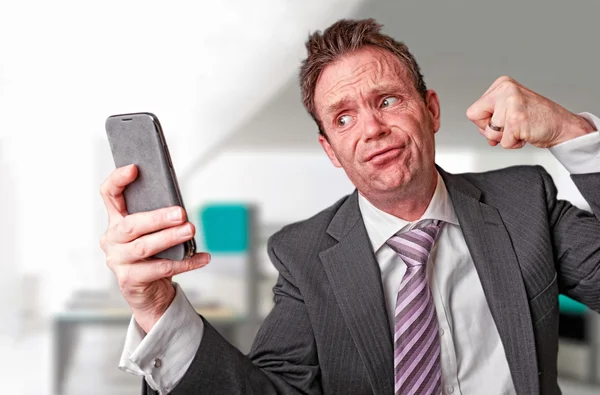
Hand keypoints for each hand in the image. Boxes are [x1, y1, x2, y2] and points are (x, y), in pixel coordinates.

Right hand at [99, 164, 210, 332]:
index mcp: (116, 221)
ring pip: (144, 247)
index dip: (118, 180)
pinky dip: (185, 262)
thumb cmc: (154, 256)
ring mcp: (118, 260)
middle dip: (158, 218)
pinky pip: (160, 269)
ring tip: (190, 231)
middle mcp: (112, 239)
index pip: (109, 195)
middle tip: (181, 213)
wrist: (151, 292)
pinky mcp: (129, 280)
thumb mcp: (154, 233)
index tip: (135, 169)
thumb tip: (180, 207)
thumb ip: (159, 218)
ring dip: (170, 238)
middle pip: (131, 225)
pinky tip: (201, 257)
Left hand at [466, 76, 594, 147]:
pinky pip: (503, 142)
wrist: (562, 125)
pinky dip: (514, 143)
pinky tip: (526, 133)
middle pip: (475, 119)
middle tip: (510, 126)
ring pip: (490, 133)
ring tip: (520, 128)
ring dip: (505, 137)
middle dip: (490, 130)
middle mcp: (505, 89)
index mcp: (501, 84)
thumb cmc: (537, 118)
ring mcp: (511, 103)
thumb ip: (491, 117)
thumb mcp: (509, 109)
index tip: (500, 122)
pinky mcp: (516, 119)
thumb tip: (481, 131)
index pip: (473, 111)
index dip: (484, 122)